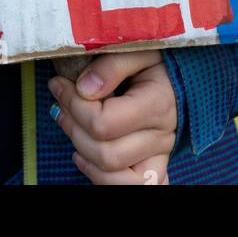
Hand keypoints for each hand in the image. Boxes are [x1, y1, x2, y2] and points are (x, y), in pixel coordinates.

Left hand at [48, 50, 175, 184]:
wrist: (178, 74)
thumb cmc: (155, 59)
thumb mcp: (137, 48)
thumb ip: (112, 65)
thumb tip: (83, 89)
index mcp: (158, 104)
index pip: (104, 124)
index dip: (74, 105)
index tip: (59, 83)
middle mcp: (160, 137)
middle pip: (105, 154)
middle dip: (73, 127)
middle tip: (59, 102)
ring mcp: (157, 156)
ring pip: (112, 175)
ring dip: (82, 152)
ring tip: (68, 124)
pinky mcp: (152, 167)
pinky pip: (128, 188)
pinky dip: (100, 178)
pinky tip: (83, 156)